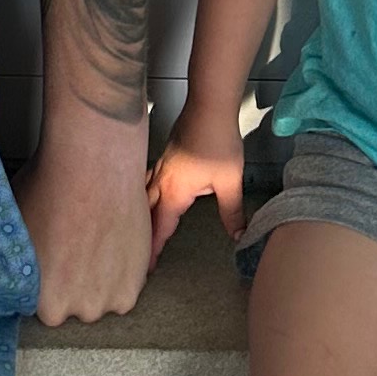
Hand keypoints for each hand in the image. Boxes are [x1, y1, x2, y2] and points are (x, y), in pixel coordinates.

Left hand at [18, 115, 150, 327]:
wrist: (94, 165)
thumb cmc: (50, 187)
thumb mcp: (14, 227)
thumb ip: (15, 261)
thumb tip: (9, 268)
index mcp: (40, 300)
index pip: (41, 304)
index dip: (46, 280)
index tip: (52, 260)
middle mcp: (73, 309)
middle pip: (72, 305)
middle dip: (72, 283)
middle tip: (74, 249)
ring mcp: (106, 301)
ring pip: (100, 299)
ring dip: (98, 280)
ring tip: (94, 243)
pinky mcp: (131, 288)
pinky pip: (123, 290)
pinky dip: (121, 272)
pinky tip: (110, 243)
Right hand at [146, 106, 247, 259]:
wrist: (209, 106)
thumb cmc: (219, 143)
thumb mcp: (230, 182)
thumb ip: (232, 212)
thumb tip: (238, 236)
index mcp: (174, 193)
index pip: (160, 228)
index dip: (153, 250)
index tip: (146, 269)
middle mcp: (161, 182)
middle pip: (145, 214)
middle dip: (142, 236)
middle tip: (138, 256)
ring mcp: (160, 167)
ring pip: (143, 197)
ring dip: (141, 215)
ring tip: (138, 229)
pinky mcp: (165, 156)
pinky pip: (147, 183)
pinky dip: (144, 196)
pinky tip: (149, 195)